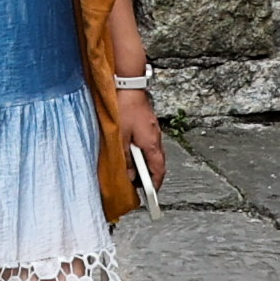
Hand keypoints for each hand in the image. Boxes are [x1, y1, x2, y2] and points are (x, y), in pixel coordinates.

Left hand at [107, 72, 170, 195]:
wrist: (129, 86)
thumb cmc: (125, 109)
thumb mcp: (120, 138)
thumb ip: (125, 159)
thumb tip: (129, 176)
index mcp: (152, 144)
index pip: (158, 171)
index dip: (155, 184)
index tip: (151, 194)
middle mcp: (156, 138)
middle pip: (157, 162)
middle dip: (149, 175)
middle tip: (139, 184)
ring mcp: (154, 129)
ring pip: (152, 152)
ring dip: (144, 162)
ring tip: (132, 169)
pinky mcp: (148, 123)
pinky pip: (148, 142)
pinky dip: (142, 151)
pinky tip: (131, 150)